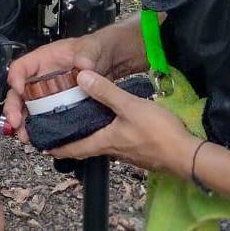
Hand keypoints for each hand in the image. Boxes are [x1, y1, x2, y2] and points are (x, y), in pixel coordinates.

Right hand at [4, 33, 119, 143]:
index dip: (16, 77)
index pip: (21, 67)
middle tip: (16, 121)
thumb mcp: (90, 48)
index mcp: (42, 60)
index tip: (19, 89)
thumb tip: (84, 65)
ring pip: (26, 109)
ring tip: (25, 136)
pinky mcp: (54, 107)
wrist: (106, 62)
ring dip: (22, 123)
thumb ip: (86, 55)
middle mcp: (40, 78)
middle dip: (13, 108)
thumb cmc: (93, 50)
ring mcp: (46, 94)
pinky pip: (40, 118)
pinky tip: (38, 138)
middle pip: (18, 92)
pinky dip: (36, 129)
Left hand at [49, 71, 198, 176]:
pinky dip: (107, 132)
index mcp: (105, 141)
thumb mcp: (129, 106)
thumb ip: (105, 91)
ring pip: (102, 143)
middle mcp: (113, 150)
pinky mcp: (141, 150)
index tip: (41, 145)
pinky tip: (111, 121)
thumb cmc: (157, 132)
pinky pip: (117, 141)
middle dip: (71, 140)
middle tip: (58, 130)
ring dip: (90, 135)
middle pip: (86, 146)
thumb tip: (79, 76)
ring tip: (82, 120)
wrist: (188, 154)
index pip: (74, 148)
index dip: (57, 147)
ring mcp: (128, 152)